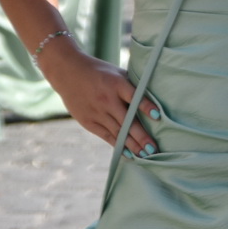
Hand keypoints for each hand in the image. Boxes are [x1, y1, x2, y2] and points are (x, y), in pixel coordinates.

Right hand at [39, 44, 162, 155]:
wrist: (69, 73)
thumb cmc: (100, 73)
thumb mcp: (117, 73)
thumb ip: (132, 86)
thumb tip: (155, 99)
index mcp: (116, 84)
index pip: (134, 96)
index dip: (146, 106)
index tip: (158, 116)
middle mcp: (107, 99)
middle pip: (127, 120)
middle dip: (141, 136)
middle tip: (154, 149)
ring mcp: (97, 112)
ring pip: (118, 131)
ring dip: (132, 145)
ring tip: (146, 155)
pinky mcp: (88, 121)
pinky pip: (106, 135)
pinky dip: (118, 145)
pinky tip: (129, 154)